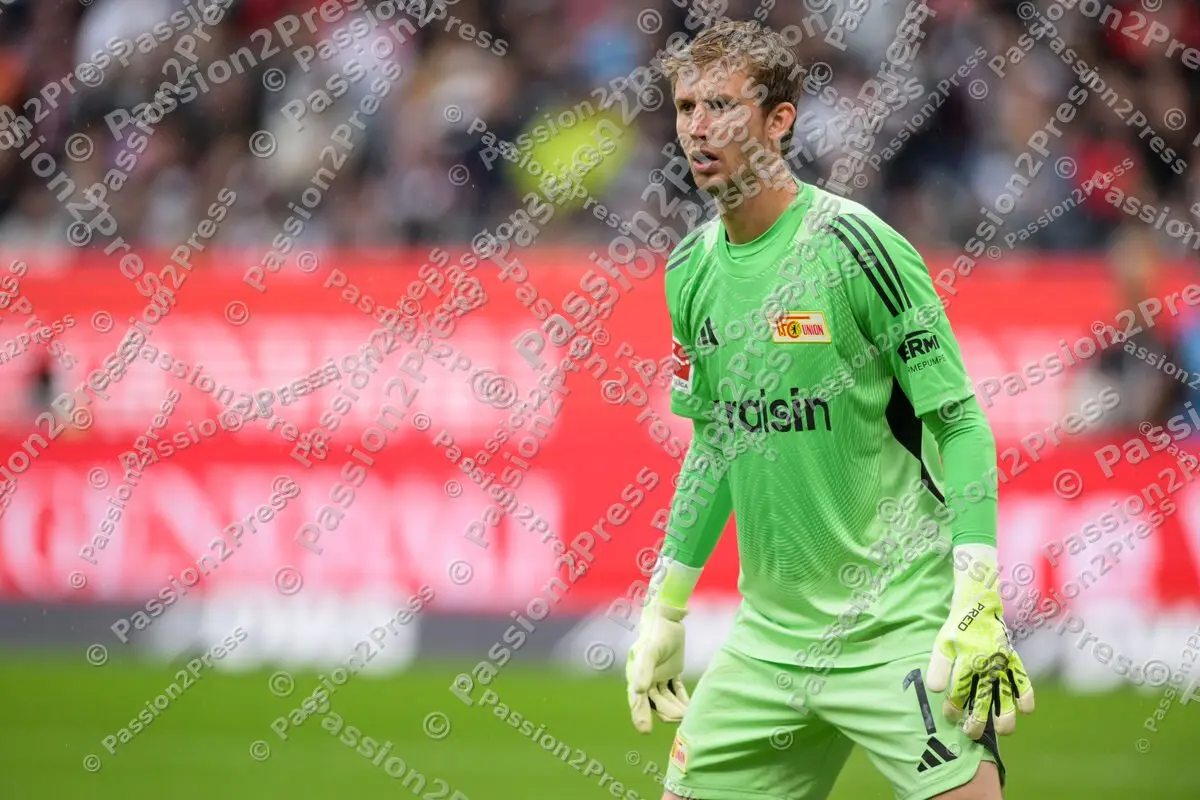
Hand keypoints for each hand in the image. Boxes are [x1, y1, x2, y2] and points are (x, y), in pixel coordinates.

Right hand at [626, 603, 689, 733]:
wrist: (668, 618)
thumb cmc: (656, 633)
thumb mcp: (649, 650)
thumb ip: (644, 669)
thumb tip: (637, 690)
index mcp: (636, 676)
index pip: (637, 700)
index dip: (640, 715)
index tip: (646, 731)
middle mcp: (646, 679)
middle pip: (654, 703)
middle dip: (667, 712)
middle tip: (681, 717)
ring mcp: (659, 677)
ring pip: (666, 699)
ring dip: (675, 707)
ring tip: (687, 714)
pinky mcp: (671, 673)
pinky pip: (676, 690)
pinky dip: (682, 699)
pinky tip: (690, 707)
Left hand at [927, 545, 1035, 738]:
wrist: (978, 606)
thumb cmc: (957, 629)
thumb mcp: (942, 644)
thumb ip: (938, 667)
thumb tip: (935, 690)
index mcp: (966, 660)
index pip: (959, 691)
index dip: (954, 707)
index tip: (951, 716)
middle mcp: (986, 664)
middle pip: (984, 698)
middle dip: (978, 720)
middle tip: (971, 733)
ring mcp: (1002, 662)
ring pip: (1006, 694)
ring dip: (1005, 714)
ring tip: (1003, 731)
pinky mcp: (1013, 659)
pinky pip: (1023, 679)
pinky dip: (1026, 694)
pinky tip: (1025, 710)